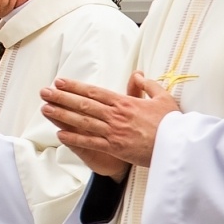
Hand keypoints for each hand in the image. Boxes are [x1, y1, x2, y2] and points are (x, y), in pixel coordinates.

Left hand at [41, 71, 179, 171]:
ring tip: (45, 109)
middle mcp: (116, 116)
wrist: (178, 146)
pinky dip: (74, 138)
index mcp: (126, 103)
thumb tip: (137, 75)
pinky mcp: (116, 148)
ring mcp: (114, 132)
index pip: (95, 92)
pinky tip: (60, 134)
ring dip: (62, 115)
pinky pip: (90, 142)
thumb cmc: (172, 123)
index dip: (75, 87)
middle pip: (83, 105)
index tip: (60, 82)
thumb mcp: (164, 98)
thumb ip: (148, 85)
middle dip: (61, 98)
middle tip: (44, 92)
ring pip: (82, 122)